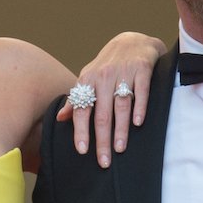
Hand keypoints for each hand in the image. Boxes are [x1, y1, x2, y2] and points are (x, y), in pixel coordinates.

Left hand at [58, 31, 165, 167]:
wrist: (133, 40)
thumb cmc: (108, 64)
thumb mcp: (89, 77)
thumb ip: (77, 98)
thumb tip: (60, 118)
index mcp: (88, 80)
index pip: (82, 110)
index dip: (81, 131)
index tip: (82, 150)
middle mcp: (104, 77)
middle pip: (101, 114)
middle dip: (102, 140)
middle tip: (104, 161)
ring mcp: (124, 73)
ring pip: (120, 106)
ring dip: (120, 129)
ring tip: (119, 149)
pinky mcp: (142, 69)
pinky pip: (140, 91)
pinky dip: (139, 107)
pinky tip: (138, 124)